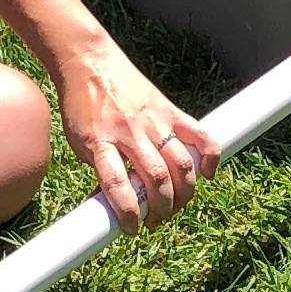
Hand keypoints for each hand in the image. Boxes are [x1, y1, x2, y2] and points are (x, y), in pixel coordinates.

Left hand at [51, 33, 216, 227]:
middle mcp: (129, 133)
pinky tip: (207, 174)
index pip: (116, 184)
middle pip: (157, 179)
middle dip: (161, 208)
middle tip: (154, 219)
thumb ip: (100, 172)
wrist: (88, 62)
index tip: (130, 229)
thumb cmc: (81, 107)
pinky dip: (210, 157)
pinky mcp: (170, 111)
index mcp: (100, 142)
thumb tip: (114, 208)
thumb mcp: (79, 142)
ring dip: (183, 192)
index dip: (127, 212)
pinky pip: (199, 136)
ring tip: (175, 204)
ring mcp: (153, 122)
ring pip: (180, 164)